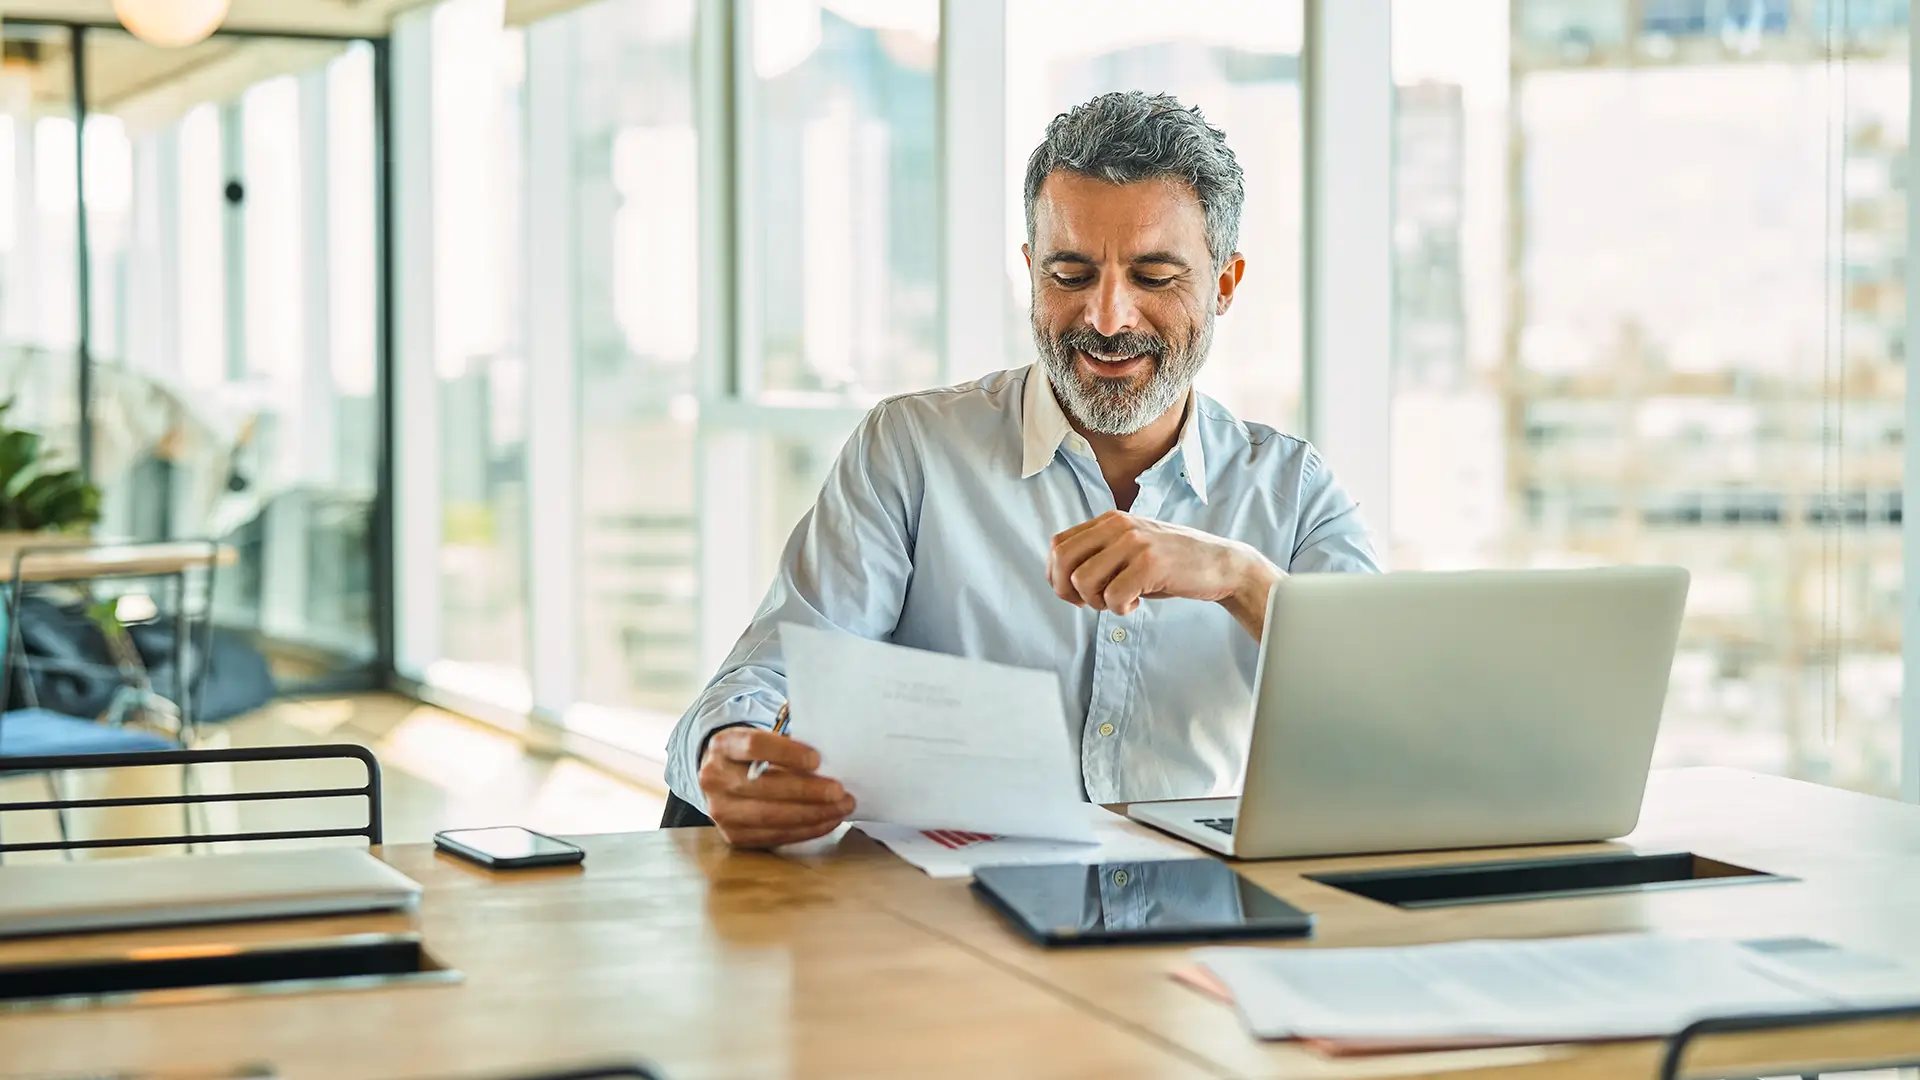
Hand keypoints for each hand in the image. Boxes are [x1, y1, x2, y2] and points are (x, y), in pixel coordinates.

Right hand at [698, 727, 855, 848]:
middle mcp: (715, 779)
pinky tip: (826, 821)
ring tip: (840, 808)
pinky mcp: (733, 835)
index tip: (817, 759)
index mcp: (723, 746)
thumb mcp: (762, 738)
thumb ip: (787, 747)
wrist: (722, 777)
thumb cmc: (753, 755)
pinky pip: (775, 836)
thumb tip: (828, 764)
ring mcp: (721, 811)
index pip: (754, 747)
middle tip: (839, 791)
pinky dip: (806, 830)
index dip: (787, 753)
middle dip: (807, 791)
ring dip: (812, 814)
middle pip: (764, 787)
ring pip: (770, 816)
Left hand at [1048, 510, 1283, 638]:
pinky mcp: (1150, 564)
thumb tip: (1060, 580)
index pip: (1058, 545)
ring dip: (1097, 601)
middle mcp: (1118, 526)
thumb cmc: (1171, 563)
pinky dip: (1120, 609)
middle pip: (1063, 561)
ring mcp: (1135, 543)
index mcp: (1110, 520)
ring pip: (1083, 581)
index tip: (1075, 593)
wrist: (1220, 564)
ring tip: (1120, 600)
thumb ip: (1099, 555)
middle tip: (1092, 602)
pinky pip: (1113, 596)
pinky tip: (1136, 603)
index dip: (1057, 575)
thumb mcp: (1130, 549)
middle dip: (1068, 591)